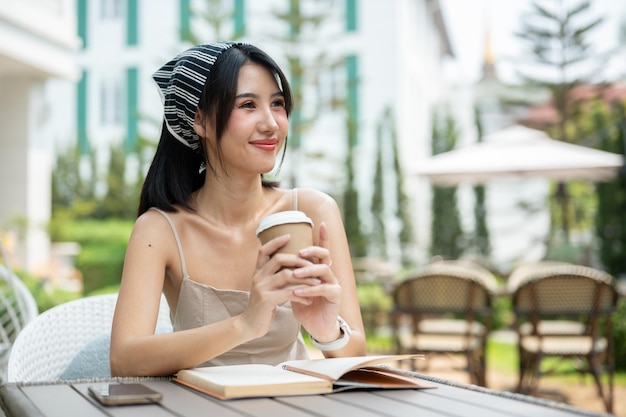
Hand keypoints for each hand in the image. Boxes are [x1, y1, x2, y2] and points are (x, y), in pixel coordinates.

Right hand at [239, 234, 321, 339]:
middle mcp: (258, 277)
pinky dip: (301, 295)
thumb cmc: (262, 306)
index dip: (276, 242)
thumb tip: (290, 267)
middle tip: (313, 265)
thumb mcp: (266, 288)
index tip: (289, 235)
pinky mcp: (267, 300)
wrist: (249, 326)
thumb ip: (274, 277)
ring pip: (286, 275)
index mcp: (258, 272)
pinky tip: (309, 300)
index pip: (264, 250)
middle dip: (298, 260)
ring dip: (304, 278)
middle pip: (279, 259)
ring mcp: (262, 288)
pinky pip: (288, 293)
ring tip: (317, 282)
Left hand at [290, 222, 341, 341]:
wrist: (315, 326)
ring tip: (294, 275)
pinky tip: (298, 293)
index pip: (321, 249)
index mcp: (319, 269)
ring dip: (308, 271)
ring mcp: (334, 283)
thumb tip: (275, 258)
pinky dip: (309, 290)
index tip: (320, 223)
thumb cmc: (304, 305)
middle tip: (299, 252)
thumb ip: (290, 274)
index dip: (323, 236)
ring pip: (324, 270)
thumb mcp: (294, 287)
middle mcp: (328, 273)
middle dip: (312, 251)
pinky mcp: (335, 295)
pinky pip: (323, 288)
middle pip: (325, 255)